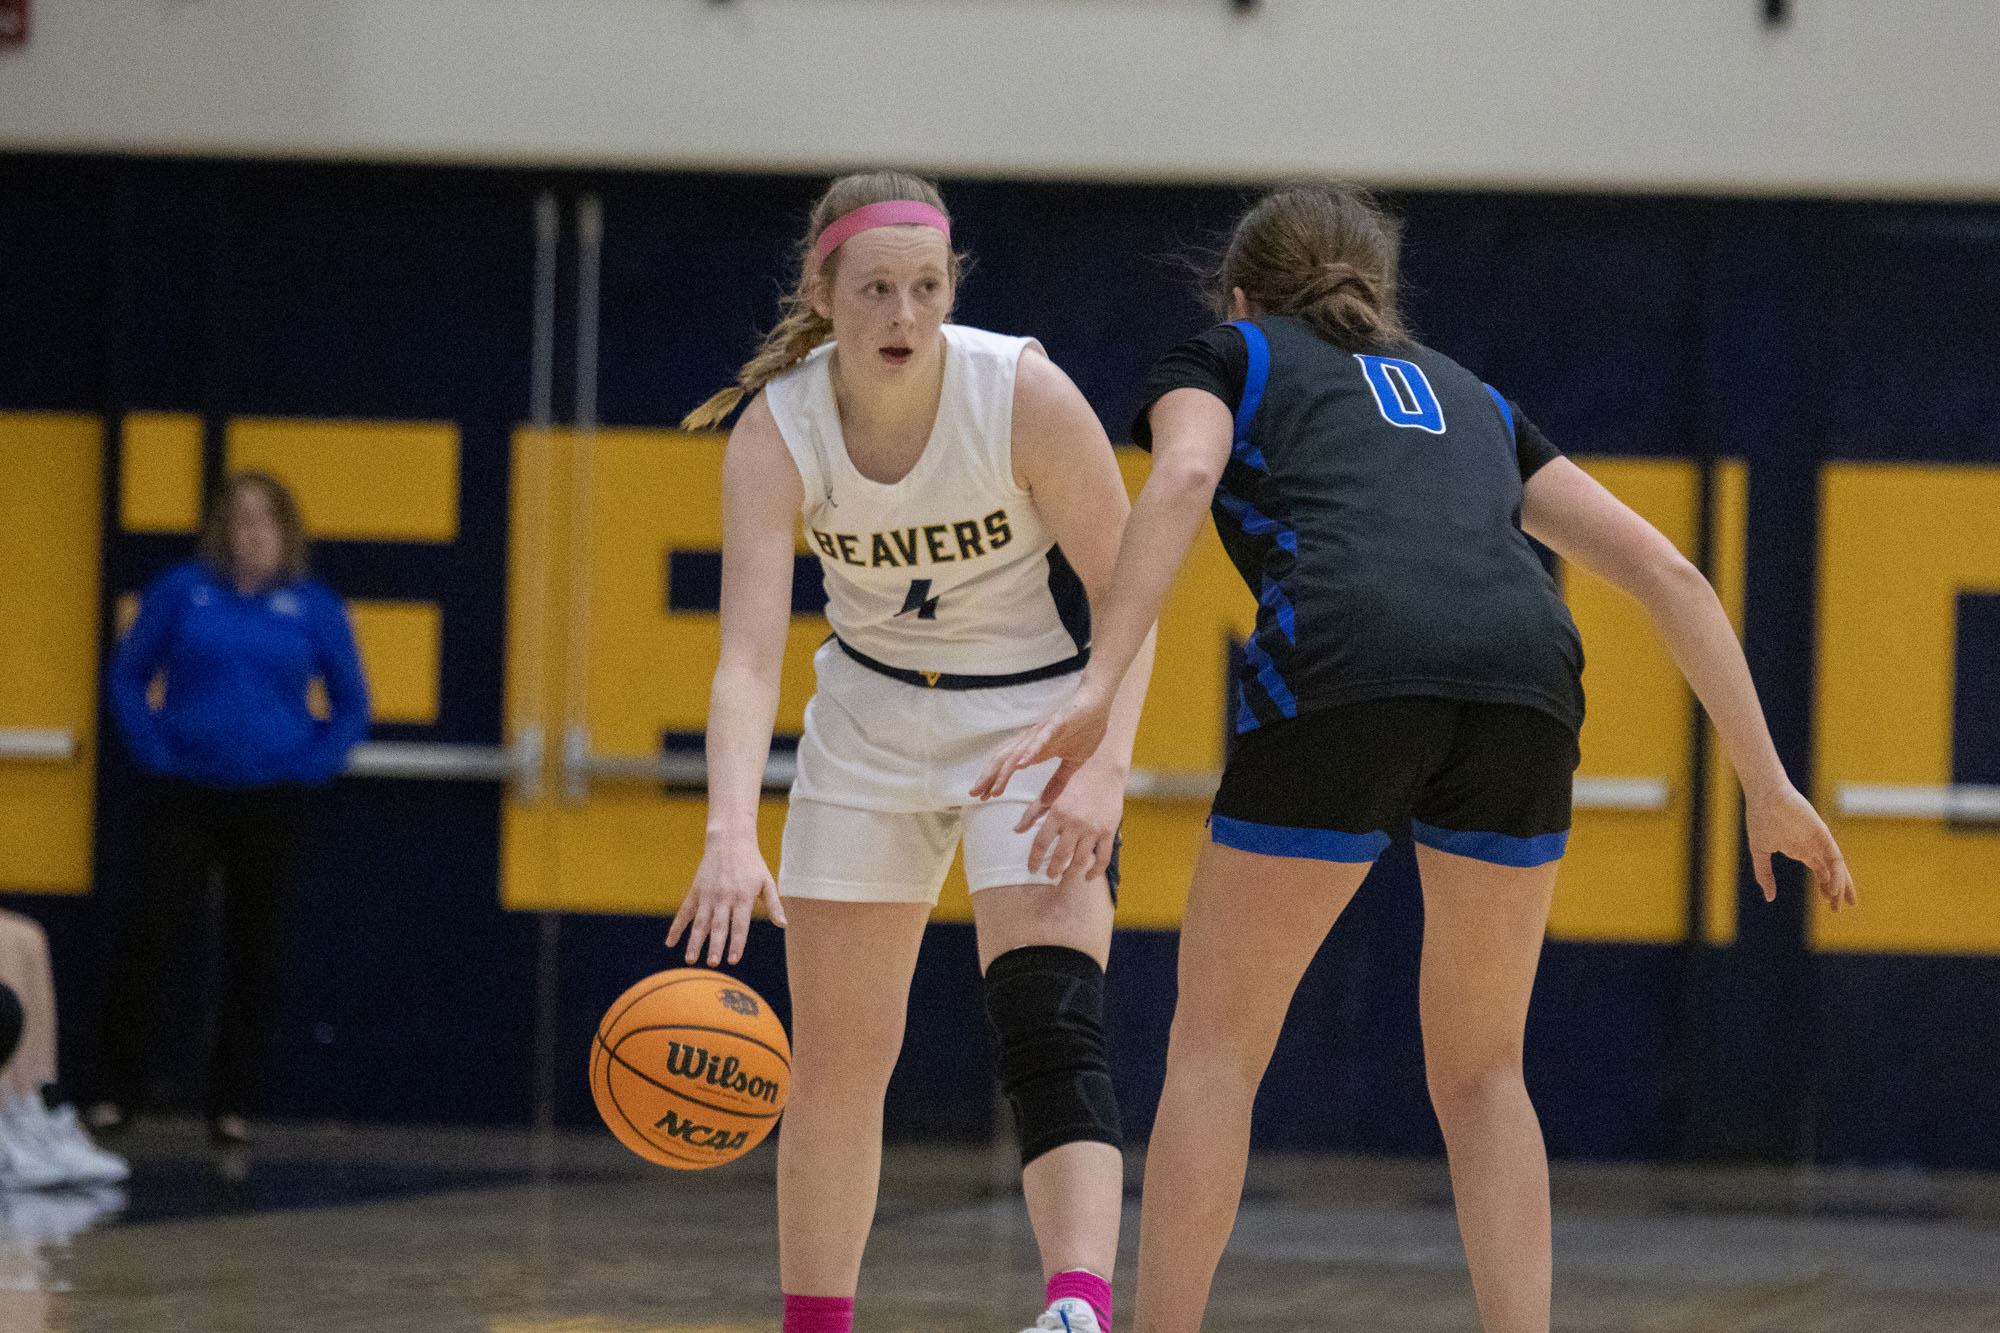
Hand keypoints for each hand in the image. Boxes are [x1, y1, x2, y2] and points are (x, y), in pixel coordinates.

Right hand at [666, 834, 787, 965]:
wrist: (730, 840)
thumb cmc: (752, 864)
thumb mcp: (767, 882)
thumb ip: (774, 904)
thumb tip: (783, 925)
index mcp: (743, 897)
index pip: (739, 925)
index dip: (736, 943)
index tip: (733, 960)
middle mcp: (724, 897)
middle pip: (719, 926)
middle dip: (715, 946)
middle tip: (712, 963)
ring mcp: (708, 894)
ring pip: (700, 922)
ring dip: (694, 941)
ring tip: (690, 960)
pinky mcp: (696, 891)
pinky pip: (684, 912)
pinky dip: (676, 927)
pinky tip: (670, 942)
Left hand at [969, 679, 1114, 809]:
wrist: (1098, 704)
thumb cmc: (1084, 729)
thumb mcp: (1072, 763)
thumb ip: (1058, 782)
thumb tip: (1047, 803)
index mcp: (1035, 749)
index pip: (1009, 766)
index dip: (995, 780)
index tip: (983, 797)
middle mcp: (1033, 740)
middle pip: (1005, 759)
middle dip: (990, 777)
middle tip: (975, 794)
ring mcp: (1043, 732)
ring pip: (1018, 752)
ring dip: (1005, 771)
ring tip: (994, 788)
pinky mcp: (1057, 724)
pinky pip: (1041, 739)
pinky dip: (1030, 751)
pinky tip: (1021, 764)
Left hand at [1019, 758, 1124, 884]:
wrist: (1104, 769)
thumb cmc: (1074, 781)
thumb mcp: (1051, 794)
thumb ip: (1033, 813)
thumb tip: (1016, 830)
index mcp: (1057, 813)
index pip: (1040, 843)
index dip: (1034, 859)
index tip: (1031, 869)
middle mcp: (1074, 823)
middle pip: (1060, 856)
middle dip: (1052, 870)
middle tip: (1049, 876)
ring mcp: (1092, 829)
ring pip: (1080, 861)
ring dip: (1070, 873)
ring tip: (1065, 877)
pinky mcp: (1108, 831)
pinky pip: (1102, 858)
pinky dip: (1095, 872)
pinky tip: (1088, 877)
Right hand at [1745, 783, 1856, 911]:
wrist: (1765, 796)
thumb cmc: (1759, 819)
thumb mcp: (1760, 852)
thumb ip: (1764, 874)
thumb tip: (1769, 897)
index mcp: (1800, 850)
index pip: (1821, 873)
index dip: (1825, 888)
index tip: (1828, 904)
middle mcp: (1813, 847)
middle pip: (1832, 872)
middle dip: (1837, 891)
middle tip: (1838, 909)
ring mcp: (1819, 840)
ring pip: (1837, 867)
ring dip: (1841, 885)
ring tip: (1841, 902)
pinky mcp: (1823, 834)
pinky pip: (1834, 857)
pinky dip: (1837, 872)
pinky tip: (1834, 886)